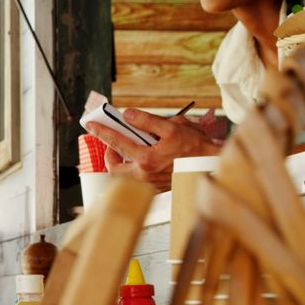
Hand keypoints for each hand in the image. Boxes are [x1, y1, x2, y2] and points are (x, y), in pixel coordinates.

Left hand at [86, 108, 219, 191]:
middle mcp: (145, 175)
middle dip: (108, 155)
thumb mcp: (173, 127)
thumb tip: (128, 115)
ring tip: (126, 151)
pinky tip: (142, 159)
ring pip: (123, 177)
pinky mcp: (157, 189)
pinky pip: (137, 181)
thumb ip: (148, 121)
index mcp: (147, 158)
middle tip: (112, 144)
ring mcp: (150, 184)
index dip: (101, 131)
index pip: (116, 142)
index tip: (91, 124)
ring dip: (120, 163)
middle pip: (113, 168)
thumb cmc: (196, 147)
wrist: (213, 167)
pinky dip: (133, 170)